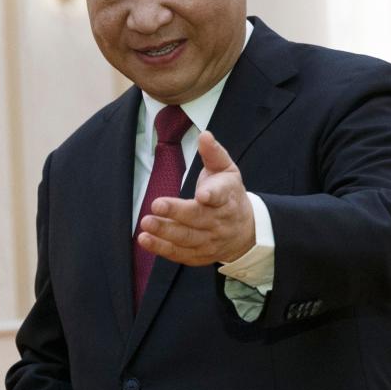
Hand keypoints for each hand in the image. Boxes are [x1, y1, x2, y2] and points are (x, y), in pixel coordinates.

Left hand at [136, 131, 254, 265]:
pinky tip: (145, 239)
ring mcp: (210, 240)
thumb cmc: (229, 195)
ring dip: (165, 231)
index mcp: (228, 198)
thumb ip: (214, 153)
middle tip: (156, 205)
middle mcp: (220, 221)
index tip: (202, 194)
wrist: (245, 231)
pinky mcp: (199, 255)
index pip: (221, 196)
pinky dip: (161, 248)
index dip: (212, 195)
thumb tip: (204, 135)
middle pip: (198, 218)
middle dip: (177, 213)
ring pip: (187, 238)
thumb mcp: (227, 171)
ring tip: (146, 223)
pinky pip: (179, 253)